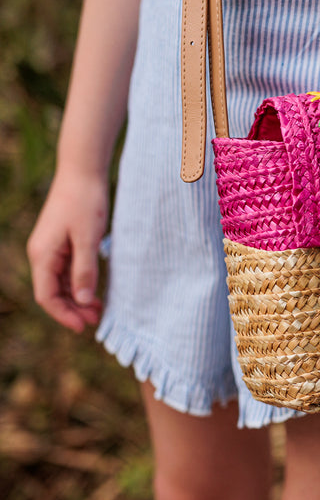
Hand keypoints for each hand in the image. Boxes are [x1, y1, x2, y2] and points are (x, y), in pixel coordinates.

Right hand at [26, 169, 108, 332]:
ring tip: (99, 309)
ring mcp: (50, 248)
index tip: (84, 327)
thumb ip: (85, 270)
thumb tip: (82, 300)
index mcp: (42, 255)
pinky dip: (79, 283)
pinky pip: (66, 271)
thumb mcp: (89, 239)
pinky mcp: (61, 243)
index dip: (64, 314)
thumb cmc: (86, 202)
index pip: (47, 296)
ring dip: (77, 298)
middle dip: (72, 309)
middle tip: (97, 320)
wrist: (83, 172)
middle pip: (52, 292)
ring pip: (60, 283)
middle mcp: (42, 254)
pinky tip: (94, 291)